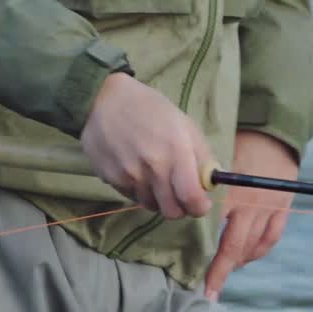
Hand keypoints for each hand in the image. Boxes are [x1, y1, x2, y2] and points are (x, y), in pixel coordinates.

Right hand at [81, 73, 212, 218]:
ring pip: (151, 206)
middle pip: (171, 211)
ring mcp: (130, 176)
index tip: (201, 203)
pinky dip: (139, 190)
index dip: (199, 207)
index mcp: (176, 151)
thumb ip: (201, 155)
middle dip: (180, 207)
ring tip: (155, 176)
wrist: (103, 100)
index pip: (191, 198)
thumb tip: (210, 182)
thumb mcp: (184, 123)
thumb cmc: (149, 107)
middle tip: (179, 193)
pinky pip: (132, 196)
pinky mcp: (111, 180)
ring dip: (158, 197)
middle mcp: (153, 168)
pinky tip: (136, 169)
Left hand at [205, 130, 298, 301]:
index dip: (205, 258)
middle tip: (208, 293)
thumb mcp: (216, 163)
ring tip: (221, 274)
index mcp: (231, 192)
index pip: (214, 233)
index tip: (194, 277)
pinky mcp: (283, 209)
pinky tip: (244, 259)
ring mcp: (270, 209)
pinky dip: (257, 251)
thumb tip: (179, 209)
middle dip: (220, 272)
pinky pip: (270, 238)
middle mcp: (252, 204)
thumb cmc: (235, 144)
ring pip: (253, 247)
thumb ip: (202, 188)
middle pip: (234, 247)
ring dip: (237, 263)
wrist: (273, 133)